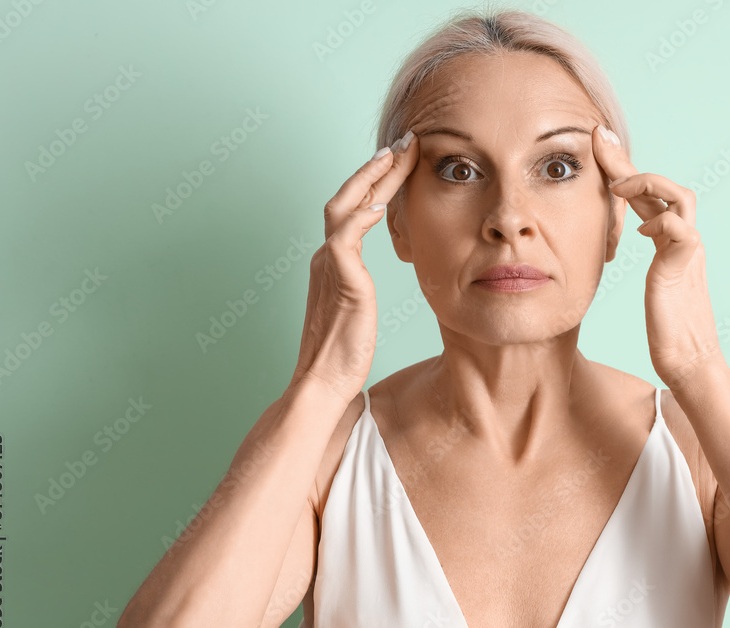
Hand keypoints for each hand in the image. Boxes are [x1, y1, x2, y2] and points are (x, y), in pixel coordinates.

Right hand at [288, 130, 419, 402]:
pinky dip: (361, 216)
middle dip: (378, 167)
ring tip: (398, 155)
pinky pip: (347, 237)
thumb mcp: (357, 311)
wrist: (323, 384)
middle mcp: (327, 257)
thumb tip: (376, 284)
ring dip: (372, 178)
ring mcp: (329, 266)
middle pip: (348, 197)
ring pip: (345, 206)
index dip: (377, 182)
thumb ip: (359, 287)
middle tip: (406, 142)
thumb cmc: (344, 354)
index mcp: (333, 262)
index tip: (401, 160)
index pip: (354, 209)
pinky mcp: (340, 281)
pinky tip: (380, 203)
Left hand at [591, 126, 724, 391]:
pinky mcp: (686, 265)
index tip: (598, 147)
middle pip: (663, 186)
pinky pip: (680, 228)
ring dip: (647, 184)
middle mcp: (683, 239)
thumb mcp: (646, 285)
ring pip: (679, 196)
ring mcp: (688, 250)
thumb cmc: (666, 329)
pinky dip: (660, 220)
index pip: (648, 196)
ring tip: (618, 188)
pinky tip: (640, 230)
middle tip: (599, 141)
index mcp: (670, 241)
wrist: (689, 360)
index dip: (623, 170)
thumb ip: (637, 264)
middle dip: (629, 162)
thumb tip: (610, 249)